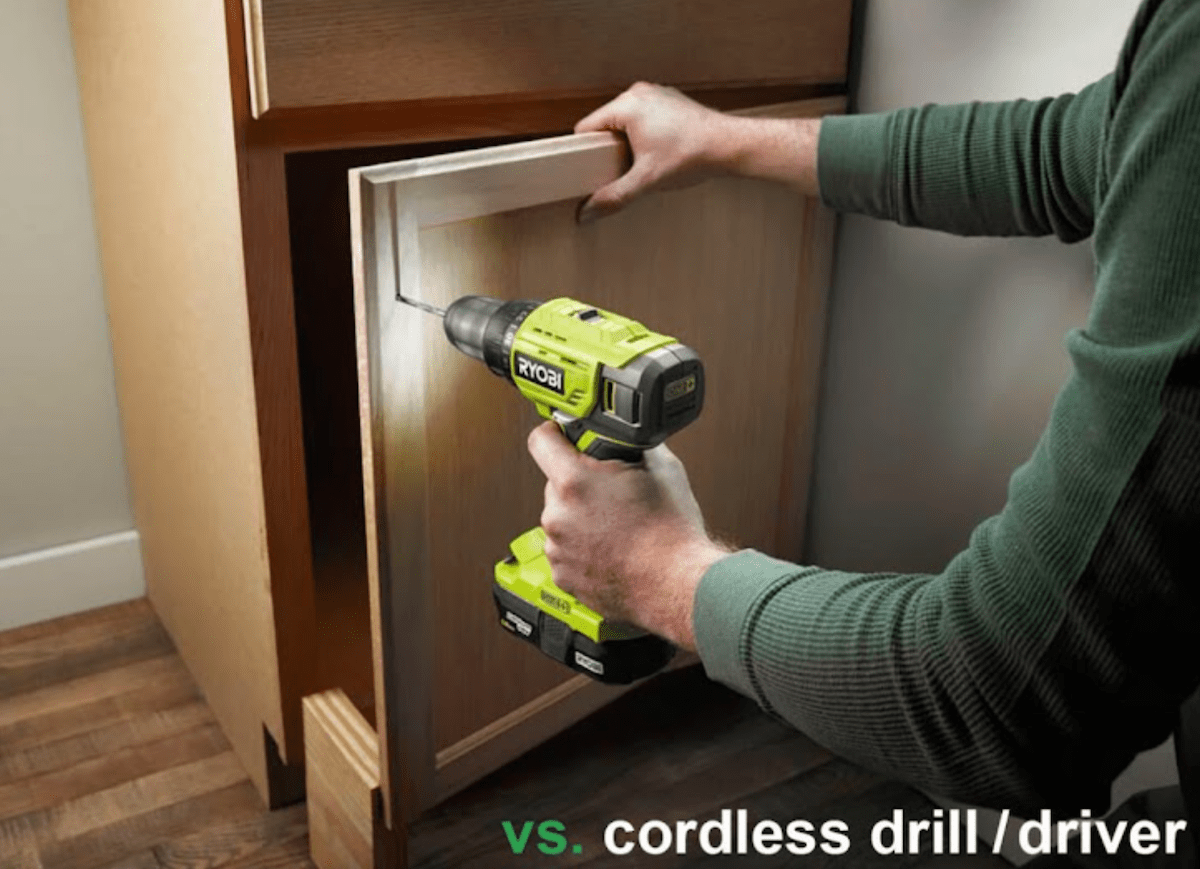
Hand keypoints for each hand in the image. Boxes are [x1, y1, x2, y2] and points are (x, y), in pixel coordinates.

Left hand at [527, 421, 730, 650]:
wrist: (677, 584)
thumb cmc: (671, 533)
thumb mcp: (662, 468)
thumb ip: (632, 445)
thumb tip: (626, 436)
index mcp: (574, 481)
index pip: (541, 441)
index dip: (555, 434)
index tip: (563, 437)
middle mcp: (557, 515)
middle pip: (556, 484)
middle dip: (580, 484)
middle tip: (612, 493)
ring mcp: (557, 548)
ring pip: (562, 520)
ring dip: (581, 519)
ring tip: (617, 527)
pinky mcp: (562, 575)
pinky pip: (566, 551)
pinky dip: (583, 549)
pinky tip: (612, 550)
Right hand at [574, 82, 736, 221]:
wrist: (729, 146)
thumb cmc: (692, 156)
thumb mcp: (647, 181)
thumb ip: (614, 197)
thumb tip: (588, 212)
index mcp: (627, 105)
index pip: (586, 128)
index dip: (586, 153)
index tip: (592, 171)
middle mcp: (639, 92)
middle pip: (606, 125)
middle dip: (609, 149)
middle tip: (623, 170)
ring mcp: (656, 94)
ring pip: (625, 122)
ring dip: (628, 143)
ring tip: (644, 162)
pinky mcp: (669, 101)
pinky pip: (644, 118)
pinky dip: (644, 135)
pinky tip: (658, 153)